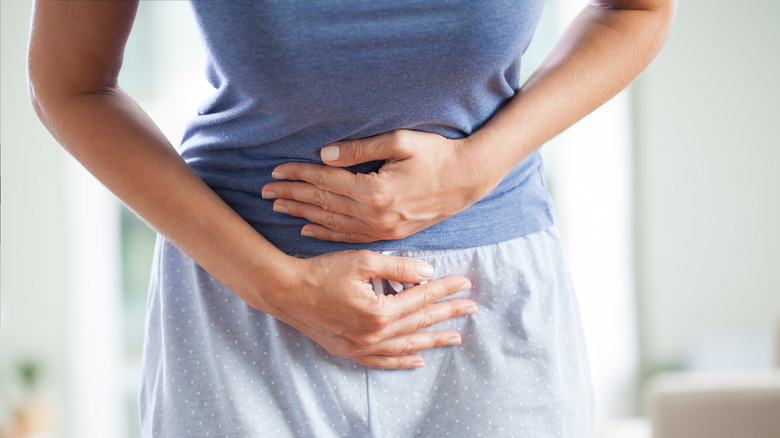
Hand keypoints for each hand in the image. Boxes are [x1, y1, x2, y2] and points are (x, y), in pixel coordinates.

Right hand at [253, 250, 476, 368]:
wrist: (285, 291)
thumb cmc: (321, 272)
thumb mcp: (361, 260)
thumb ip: (398, 267)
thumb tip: (428, 273)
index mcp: (379, 311)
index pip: (421, 299)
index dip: (445, 290)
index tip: (465, 284)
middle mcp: (373, 335)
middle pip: (419, 323)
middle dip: (448, 314)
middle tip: (471, 308)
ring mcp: (361, 347)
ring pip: (406, 345)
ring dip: (433, 340)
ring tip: (456, 337)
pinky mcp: (349, 351)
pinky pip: (382, 361)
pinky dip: (402, 360)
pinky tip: (418, 359)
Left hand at [261, 129, 496, 242]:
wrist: (468, 180)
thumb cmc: (436, 155)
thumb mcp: (400, 142)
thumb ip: (360, 149)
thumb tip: (325, 154)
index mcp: (375, 191)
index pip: (326, 183)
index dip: (298, 175)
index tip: (275, 170)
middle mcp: (375, 215)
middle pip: (324, 205)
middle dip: (292, 196)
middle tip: (265, 192)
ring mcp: (382, 229)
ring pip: (332, 224)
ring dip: (303, 215)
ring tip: (279, 208)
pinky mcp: (390, 235)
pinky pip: (350, 237)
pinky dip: (326, 234)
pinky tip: (308, 230)